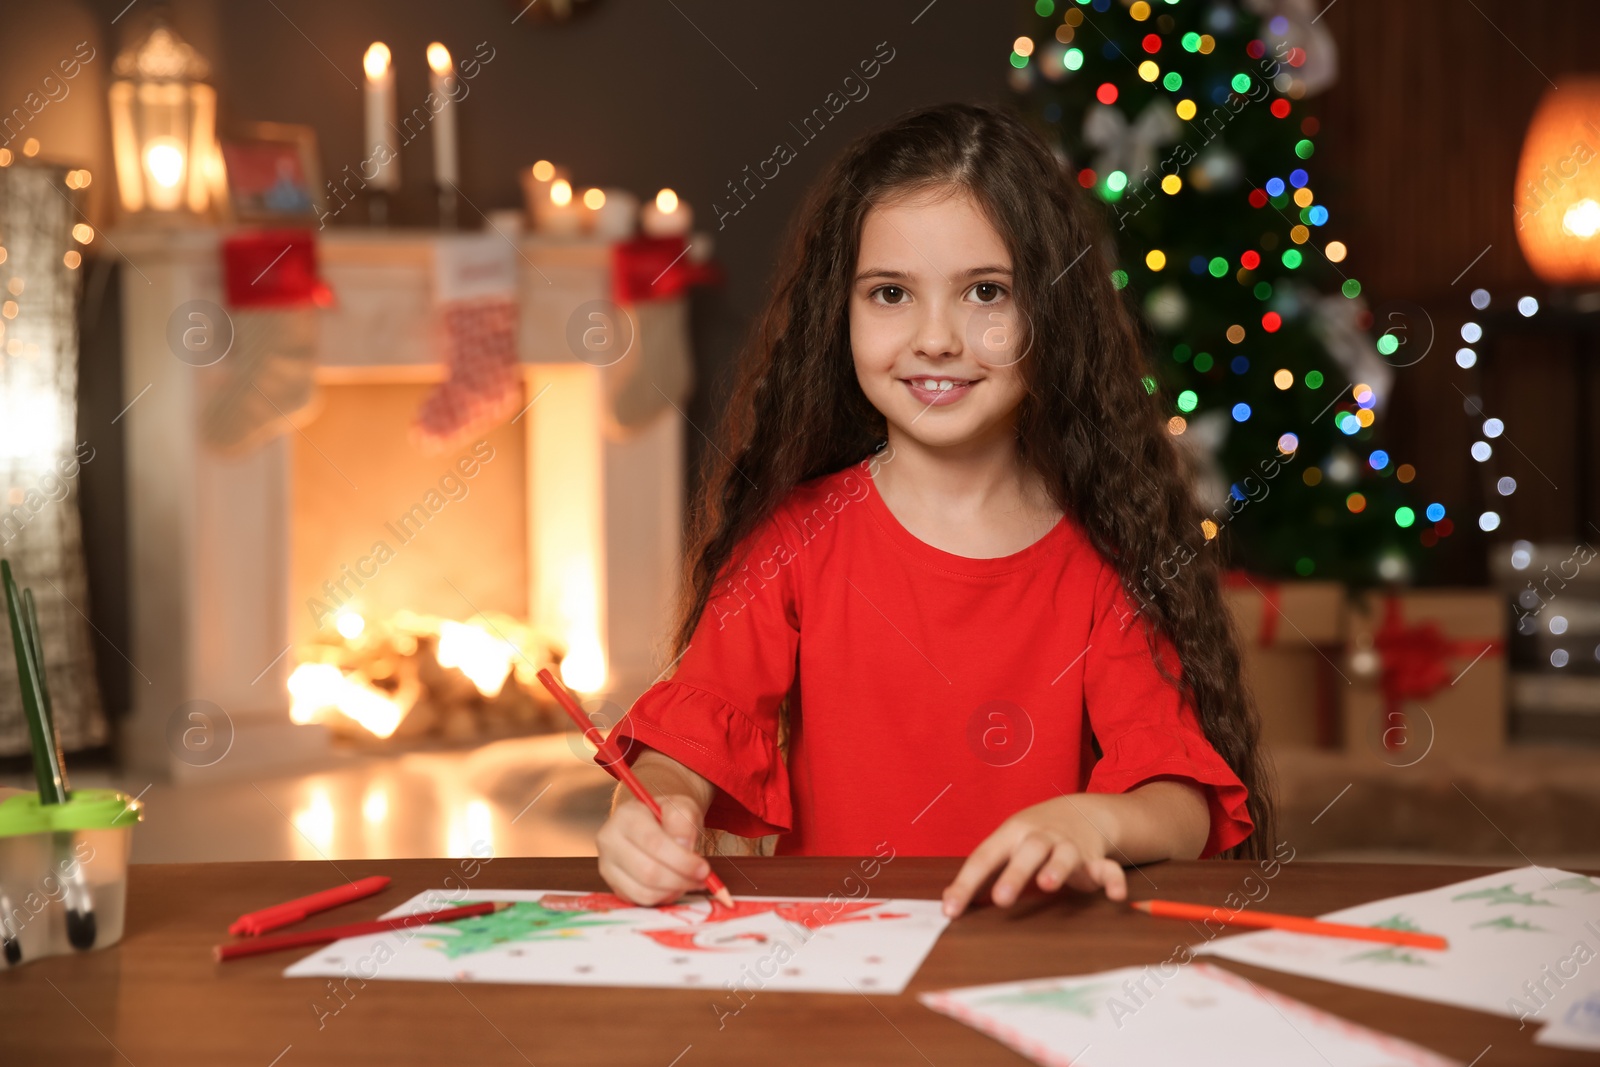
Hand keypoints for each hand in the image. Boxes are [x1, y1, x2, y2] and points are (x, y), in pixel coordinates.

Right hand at [597, 790, 711, 905]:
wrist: (653, 823)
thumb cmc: (668, 816)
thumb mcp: (681, 807)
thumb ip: (684, 821)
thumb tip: (683, 847)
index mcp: (626, 816)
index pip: (653, 843)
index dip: (682, 860)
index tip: (703, 868)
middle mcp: (610, 840)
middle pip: (648, 872)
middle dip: (681, 879)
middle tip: (702, 879)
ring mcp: (608, 866)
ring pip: (644, 891)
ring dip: (674, 891)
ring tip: (690, 881)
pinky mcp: (614, 886)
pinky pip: (641, 901)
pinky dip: (664, 898)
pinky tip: (675, 886)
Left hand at [942, 794, 1127, 917]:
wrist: (1080, 812)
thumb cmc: (1031, 836)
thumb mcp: (1006, 845)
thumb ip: (984, 873)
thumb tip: (950, 903)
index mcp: (1013, 834)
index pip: (985, 857)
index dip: (966, 884)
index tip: (951, 911)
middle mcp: (1041, 838)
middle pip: (1028, 852)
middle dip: (1015, 874)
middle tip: (1001, 899)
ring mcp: (1069, 846)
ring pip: (1065, 855)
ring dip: (1057, 868)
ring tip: (1048, 885)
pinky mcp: (1095, 860)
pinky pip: (1107, 868)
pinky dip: (1112, 880)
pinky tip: (1115, 895)